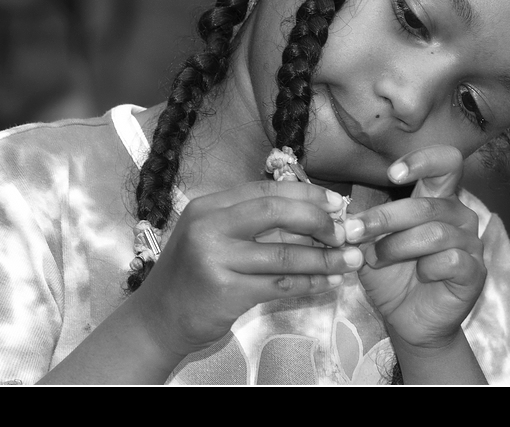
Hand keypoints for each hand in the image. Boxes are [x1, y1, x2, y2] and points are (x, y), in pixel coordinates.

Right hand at [131, 181, 363, 359]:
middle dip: (317, 220)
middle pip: (275, 212)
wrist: (158, 319)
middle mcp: (209, 227)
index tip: (337, 202)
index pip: (266, 190)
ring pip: (284, 254)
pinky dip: (310, 283)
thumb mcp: (214, 236)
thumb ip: (252, 222)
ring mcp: (215, 260)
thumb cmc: (193, 275)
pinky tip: (329, 282)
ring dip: (324, 258)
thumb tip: (313, 211)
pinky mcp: (226, 292)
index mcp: (209, 207)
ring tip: (351, 260)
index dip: (306, 194)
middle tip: (345, 231)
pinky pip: (280, 285)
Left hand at [344, 146, 485, 350]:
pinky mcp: (475, 272)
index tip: (392, 174)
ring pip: (435, 233)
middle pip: (428, 205)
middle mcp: (459, 216)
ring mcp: (470, 244)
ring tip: (376, 258)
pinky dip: (426, 267)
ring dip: (397, 246)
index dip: (422, 161)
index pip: (446, 163)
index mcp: (438, 200)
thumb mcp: (370, 244)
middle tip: (355, 231)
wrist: (407, 319)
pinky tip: (419, 275)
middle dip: (385, 218)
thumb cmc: (391, 275)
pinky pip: (451, 260)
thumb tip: (345, 210)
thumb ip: (363, 223)